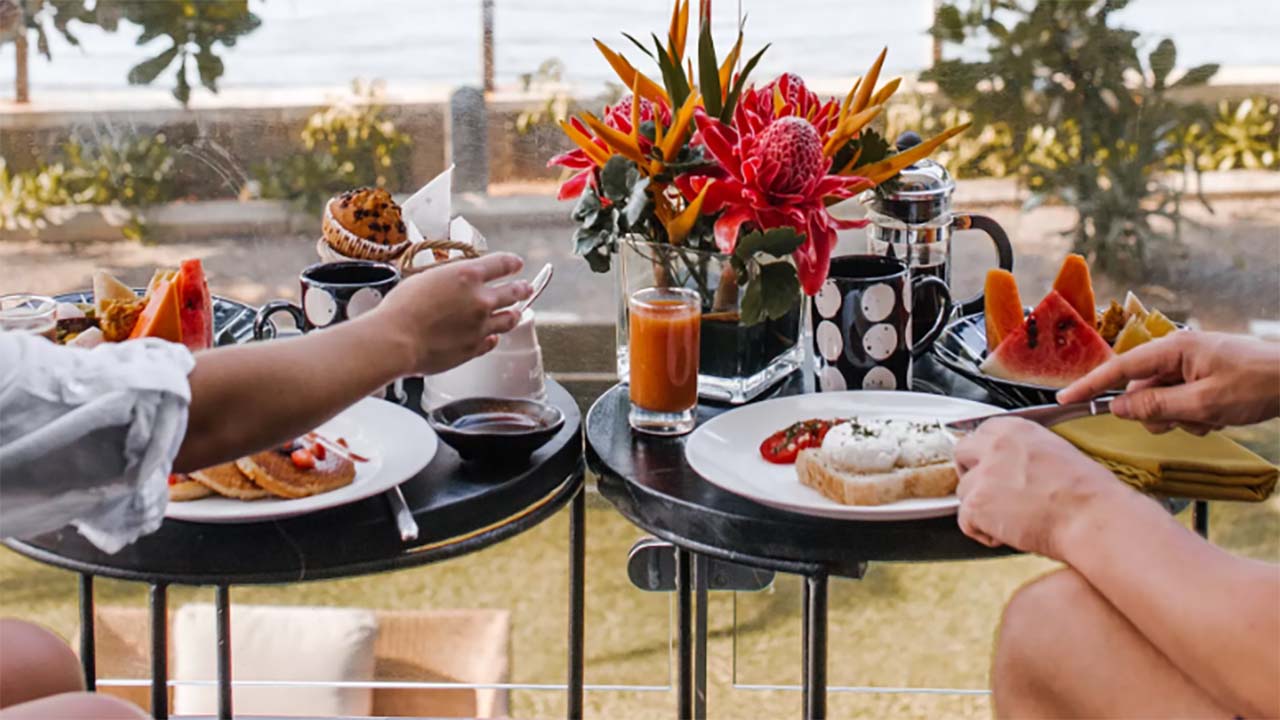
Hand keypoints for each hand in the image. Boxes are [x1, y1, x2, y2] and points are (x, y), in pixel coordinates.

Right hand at [364, 253, 531, 375]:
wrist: (396, 340)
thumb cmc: (402, 307)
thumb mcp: (426, 277)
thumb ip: (449, 277)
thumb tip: (458, 281)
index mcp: (468, 276)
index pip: (501, 264)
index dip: (511, 263)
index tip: (517, 264)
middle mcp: (481, 300)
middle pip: (513, 292)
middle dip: (522, 288)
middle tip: (526, 287)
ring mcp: (481, 326)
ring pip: (509, 319)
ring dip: (515, 314)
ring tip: (518, 312)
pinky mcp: (475, 348)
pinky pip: (491, 341)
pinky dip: (493, 337)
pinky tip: (492, 336)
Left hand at [954, 417, 1118, 559]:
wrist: (1092, 517)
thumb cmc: (1088, 493)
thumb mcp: (1056, 453)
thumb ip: (1025, 453)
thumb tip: (1013, 465)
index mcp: (1017, 429)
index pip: (981, 432)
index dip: (983, 453)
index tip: (989, 466)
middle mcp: (995, 446)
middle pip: (961, 453)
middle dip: (970, 472)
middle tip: (988, 492)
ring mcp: (983, 474)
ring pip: (963, 491)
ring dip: (979, 506)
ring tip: (1009, 519)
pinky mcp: (977, 503)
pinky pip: (965, 521)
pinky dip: (981, 532)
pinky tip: (1006, 535)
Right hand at [1058, 331, 1279, 433]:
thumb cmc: (1258, 384)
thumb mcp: (1204, 403)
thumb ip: (1156, 406)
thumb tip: (1118, 408)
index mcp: (1173, 349)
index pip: (1119, 368)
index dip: (1090, 385)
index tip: (1065, 398)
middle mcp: (1176, 352)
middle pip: (1142, 391)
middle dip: (1160, 413)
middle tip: (1191, 419)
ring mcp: (1190, 365)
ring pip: (1162, 401)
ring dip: (1181, 417)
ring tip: (1212, 417)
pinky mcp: (1201, 376)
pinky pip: (1181, 402)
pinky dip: (1195, 415)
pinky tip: (1220, 415)